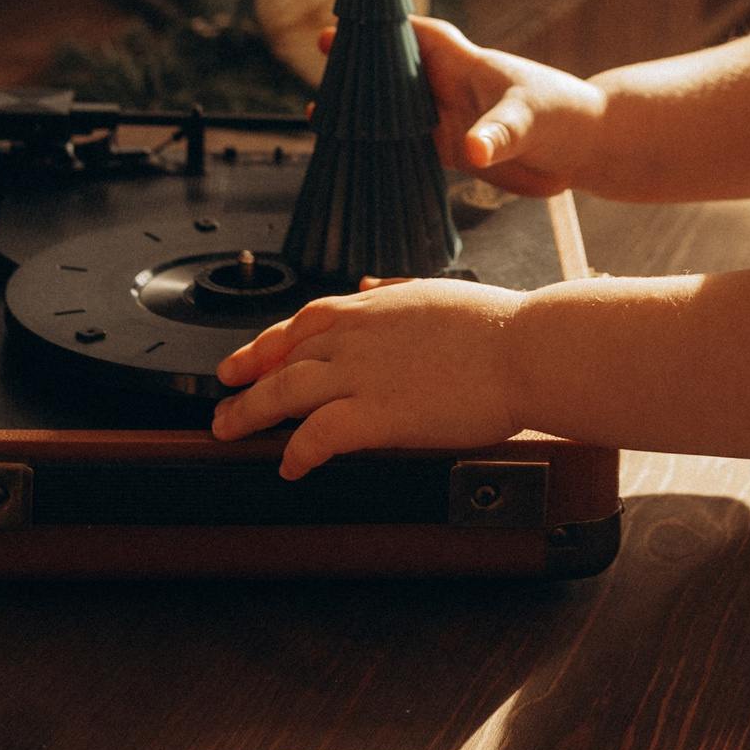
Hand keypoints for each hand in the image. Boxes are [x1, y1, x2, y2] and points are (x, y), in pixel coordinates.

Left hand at [211, 277, 525, 472]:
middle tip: (223, 404)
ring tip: (230, 432)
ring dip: (250, 414)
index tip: (247, 360)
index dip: (267, 344)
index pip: (303, 322)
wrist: (526, 348)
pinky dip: (296, 452)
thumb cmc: (498, 327)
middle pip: (282, 358)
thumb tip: (369, 282)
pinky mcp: (376, 414)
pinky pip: (317, 435)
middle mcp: (358, 336)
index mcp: (374, 305)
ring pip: (284, 392)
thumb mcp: (437, 292)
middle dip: (246, 382)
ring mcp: (362, 373)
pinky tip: (290, 467)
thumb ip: (396, 290)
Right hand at [319, 14, 604, 195]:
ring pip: (397, 110)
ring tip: (322, 114)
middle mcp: (452, 89)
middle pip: (397, 70)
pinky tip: (356, 157)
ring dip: (365, 111)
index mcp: (468, 65)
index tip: (345, 24)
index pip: (421, 36)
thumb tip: (472, 152)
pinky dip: (382, 150)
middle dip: (360, 65)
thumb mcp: (530, 121)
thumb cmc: (565, 116)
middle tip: (321, 63)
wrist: (587, 149)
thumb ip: (499, 134)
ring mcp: (450, 120)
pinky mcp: (453, 152)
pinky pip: (408, 147)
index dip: (385, 28)